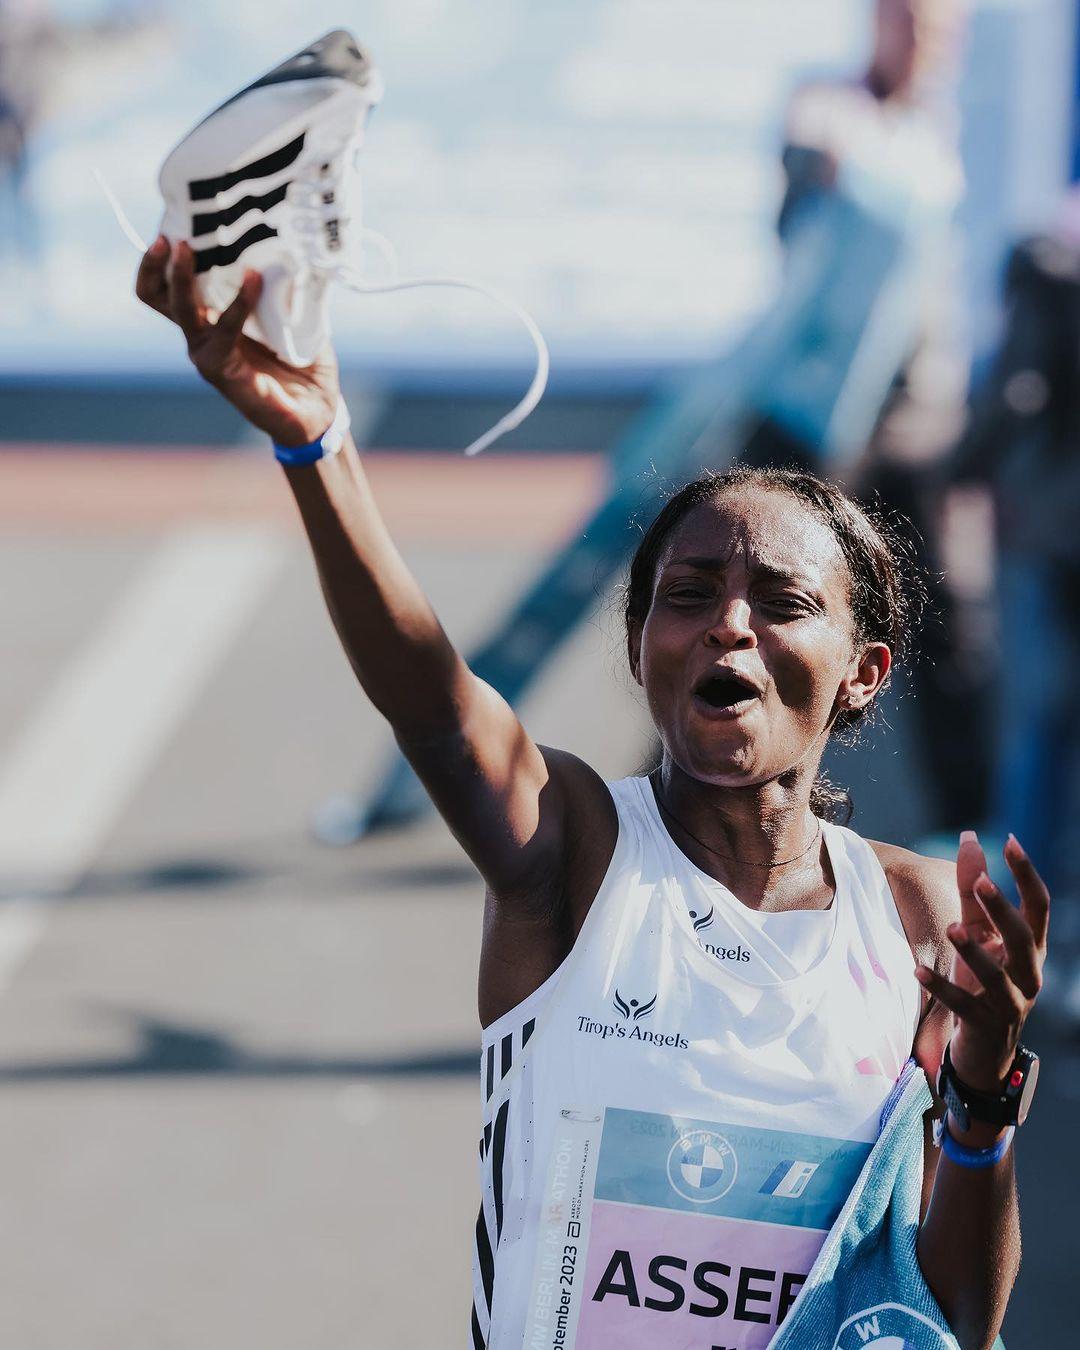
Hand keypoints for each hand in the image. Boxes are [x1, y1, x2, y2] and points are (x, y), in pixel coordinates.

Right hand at [135, 236, 339, 447]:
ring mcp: (208, 352)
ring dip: (182, 277)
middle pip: (156, 295)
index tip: (175, 223)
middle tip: (171, 235)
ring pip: (179, 310)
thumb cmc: (303, 359)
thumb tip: (293, 240)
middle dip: (156, 263)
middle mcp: (201, 333)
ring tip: (189, 247)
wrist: (316, 409)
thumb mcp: (292, 312)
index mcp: (210, 316)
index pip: (169, 284)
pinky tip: (254, 279)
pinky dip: (238, 302)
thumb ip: (284, 282)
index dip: (162, 257)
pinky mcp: (222, 371)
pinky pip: (223, 330)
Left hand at [916, 832, 1048, 1093]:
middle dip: (1004, 910)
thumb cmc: (982, 978)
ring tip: (954, 928)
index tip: (1010, 841)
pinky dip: (941, 987)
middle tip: (983, 881)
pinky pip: (962, 1005)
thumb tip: (969, 838)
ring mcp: (1009, 1003)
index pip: (1039, 906)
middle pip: (1024, 938)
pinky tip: (917, 969)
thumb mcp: (978, 932)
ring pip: (997, 976)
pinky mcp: (984, 1024)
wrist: (985, 1048)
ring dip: (975, 951)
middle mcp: (1028, 974)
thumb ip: (973, 890)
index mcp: (1032, 949)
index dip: (1027, 874)